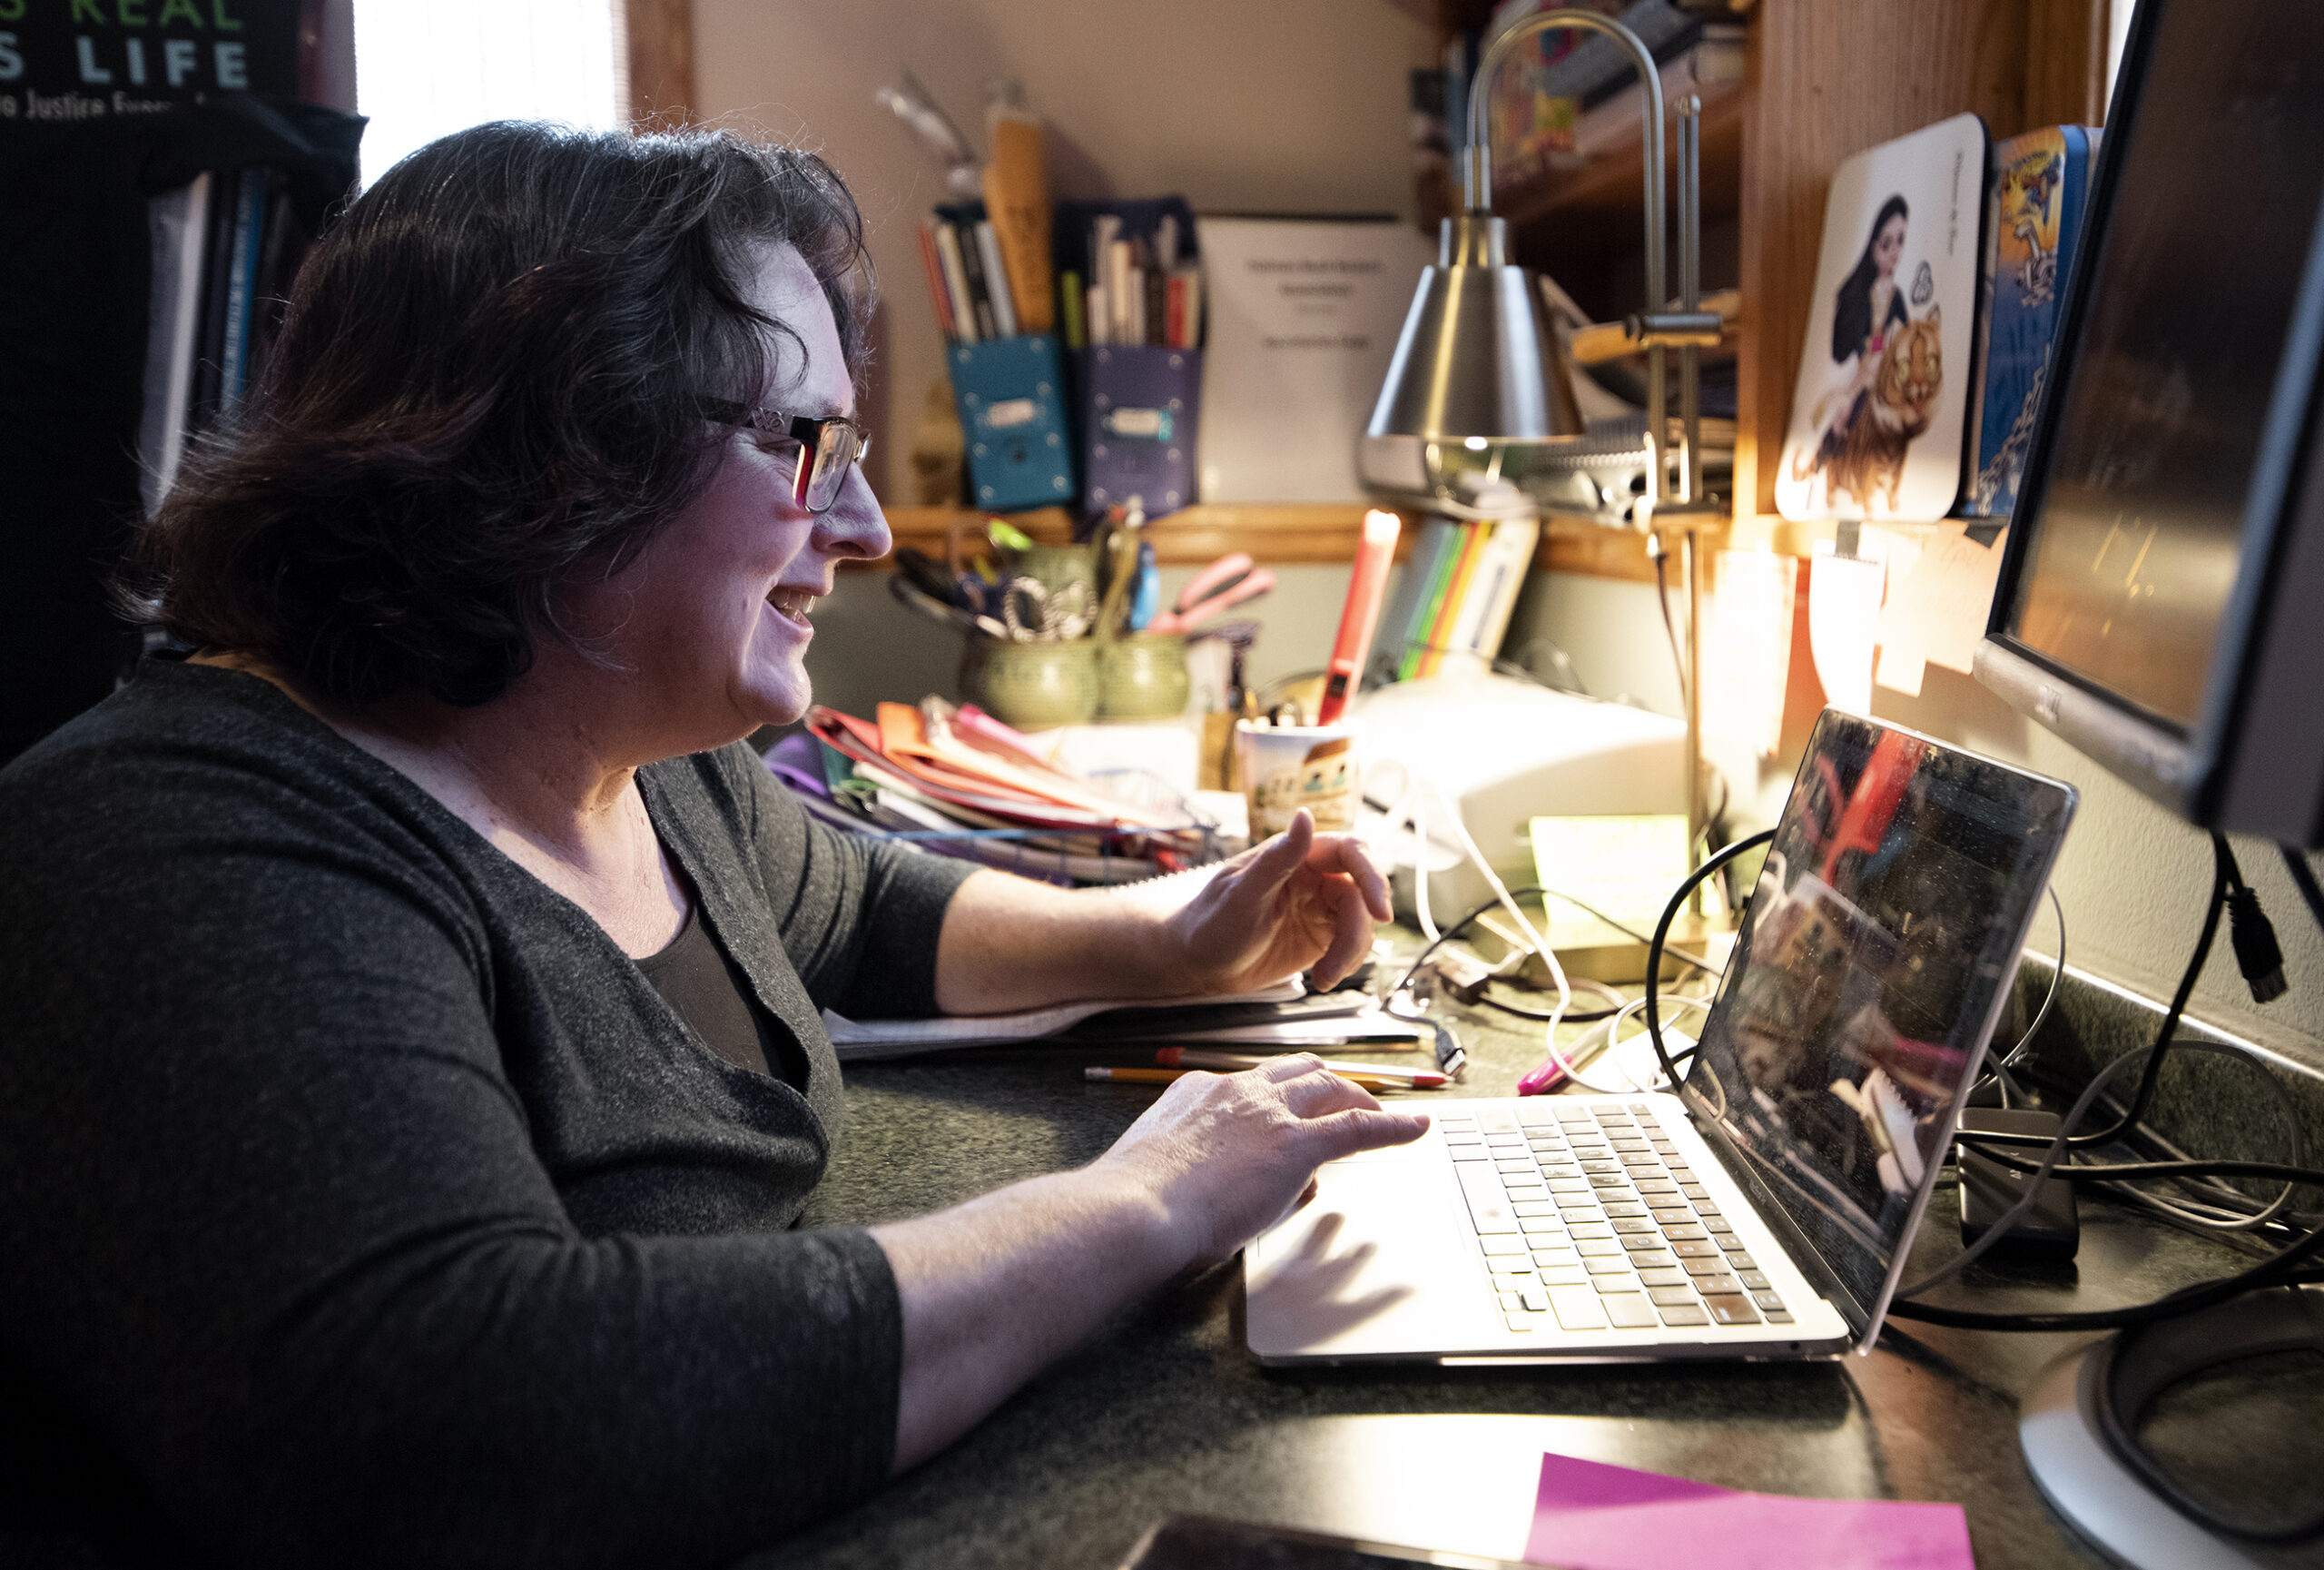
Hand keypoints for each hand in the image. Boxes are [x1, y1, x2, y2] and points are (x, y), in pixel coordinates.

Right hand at [1093, 1056, 1428, 1262]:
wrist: (1134, 1210)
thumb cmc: (1137, 1207)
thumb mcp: (1170, 1174)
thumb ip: (1213, 1170)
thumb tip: (1265, 1184)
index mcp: (1197, 1093)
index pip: (1249, 1087)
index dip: (1275, 1102)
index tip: (1284, 1117)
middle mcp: (1236, 1091)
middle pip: (1295, 1072)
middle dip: (1325, 1085)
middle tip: (1345, 1104)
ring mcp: (1268, 1113)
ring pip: (1327, 1086)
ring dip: (1357, 1098)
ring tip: (1380, 1114)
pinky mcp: (1295, 1143)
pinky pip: (1357, 1127)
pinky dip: (1392, 1125)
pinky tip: (1416, 1128)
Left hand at [1161, 809, 1390, 992]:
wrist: (1197, 964)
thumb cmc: (1210, 923)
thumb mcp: (1242, 894)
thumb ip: (1278, 858)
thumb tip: (1305, 815)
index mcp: (1296, 855)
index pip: (1349, 851)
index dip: (1371, 875)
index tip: (1379, 910)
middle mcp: (1313, 876)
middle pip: (1362, 891)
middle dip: (1363, 925)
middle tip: (1351, 954)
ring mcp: (1320, 907)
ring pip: (1360, 922)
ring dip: (1351, 952)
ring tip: (1324, 978)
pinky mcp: (1321, 936)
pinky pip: (1351, 945)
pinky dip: (1346, 964)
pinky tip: (1323, 978)